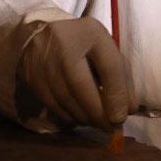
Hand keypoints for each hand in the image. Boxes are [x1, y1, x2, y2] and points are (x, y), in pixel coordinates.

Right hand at [17, 17, 137, 128]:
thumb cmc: (84, 45)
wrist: (41, 35)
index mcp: (91, 32)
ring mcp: (43, 60)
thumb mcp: (107, 52)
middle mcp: (63, 43)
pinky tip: (79, 118)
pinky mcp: (30, 76)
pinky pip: (52, 104)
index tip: (121, 117)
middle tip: (110, 128)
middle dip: (98, 112)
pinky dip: (69, 116)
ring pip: (65, 98)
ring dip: (85, 117)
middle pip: (81, 85)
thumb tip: (129, 110)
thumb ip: (121, 78)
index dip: (116, 95)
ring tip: (97, 123)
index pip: (109, 66)